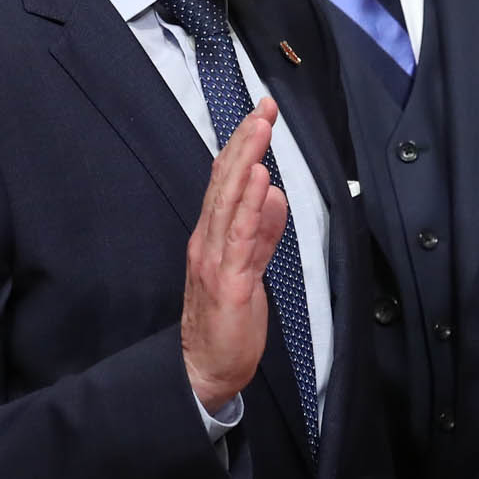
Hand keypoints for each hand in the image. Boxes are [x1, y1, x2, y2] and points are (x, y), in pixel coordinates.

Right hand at [182, 101, 287, 413]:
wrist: (204, 372)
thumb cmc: (225, 327)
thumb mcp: (250, 271)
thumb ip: (262, 234)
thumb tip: (274, 193)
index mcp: (212, 238)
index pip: (226, 184)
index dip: (242, 148)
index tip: (260, 115)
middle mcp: (207, 241)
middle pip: (224, 182)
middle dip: (245, 141)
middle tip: (263, 106)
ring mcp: (214, 259)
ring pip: (229, 200)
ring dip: (246, 160)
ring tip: (260, 126)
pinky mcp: (227, 281)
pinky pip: (239, 236)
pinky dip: (247, 204)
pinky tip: (257, 178)